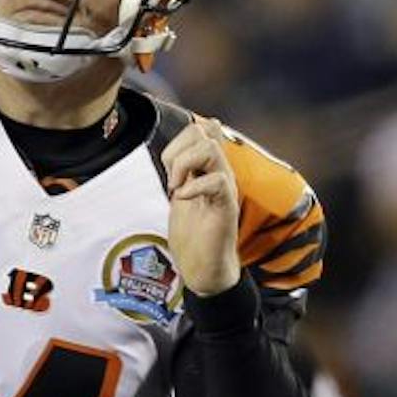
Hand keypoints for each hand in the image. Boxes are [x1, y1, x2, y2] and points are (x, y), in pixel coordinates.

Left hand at [161, 116, 242, 295]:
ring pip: (210, 150)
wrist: (203, 267)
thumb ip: (183, 169)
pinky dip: (193, 187)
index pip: (203, 129)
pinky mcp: (226, 206)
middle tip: (171, 180)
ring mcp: (225, 188)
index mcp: (209, 168)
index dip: (180, 140)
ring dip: (184, 165)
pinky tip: (181, 200)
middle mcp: (220, 172)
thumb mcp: (181, 192)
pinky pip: (216, 181)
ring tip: (176, 189)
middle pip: (203, 133)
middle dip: (176, 151)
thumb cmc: (193, 232)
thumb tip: (184, 151)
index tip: (169, 168)